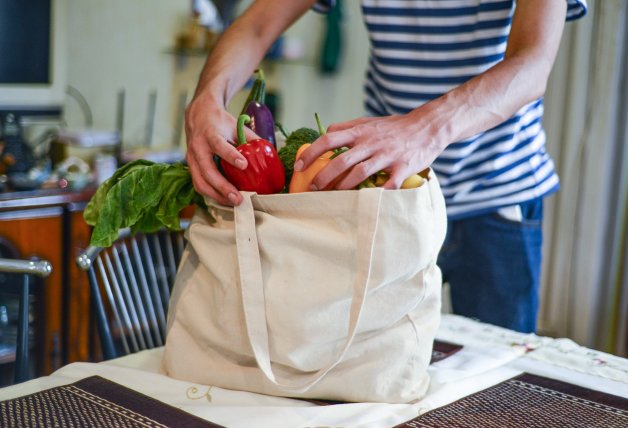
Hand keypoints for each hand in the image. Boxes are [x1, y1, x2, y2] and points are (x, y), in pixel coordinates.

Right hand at [184, 94, 258, 205]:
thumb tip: (268, 154)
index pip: (219, 145)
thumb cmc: (220, 122)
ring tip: (233, 203)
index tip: (244, 165)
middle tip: (238, 198)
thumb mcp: (235, 126)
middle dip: (223, 187)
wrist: (198, 116)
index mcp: (210, 134)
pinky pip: (199, 184)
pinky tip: (224, 199)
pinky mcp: (191, 167)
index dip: (230, 156)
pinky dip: (212, 194)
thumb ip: (250, 139)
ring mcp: (192, 159)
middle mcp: (198, 147)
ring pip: (200, 182)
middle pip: (208, 171)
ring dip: (217, 196)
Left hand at [294, 110, 445, 189]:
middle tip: (313, 189)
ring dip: (343, 187)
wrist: (428, 126)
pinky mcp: (402, 167)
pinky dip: (377, 194)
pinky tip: (367, 202)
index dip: (311, 153)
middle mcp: (371, 142)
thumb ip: (348, 127)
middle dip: (324, 177)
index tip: (299, 166)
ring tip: (333, 197)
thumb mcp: (369, 122)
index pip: (328, 139)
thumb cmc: (395, 127)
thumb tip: (325, 132)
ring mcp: (387, 155)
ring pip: (360, 173)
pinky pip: (388, 184)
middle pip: (341, 160)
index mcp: (360, 131)